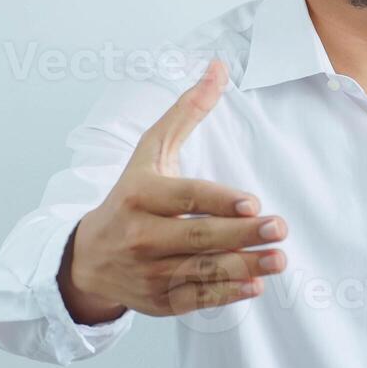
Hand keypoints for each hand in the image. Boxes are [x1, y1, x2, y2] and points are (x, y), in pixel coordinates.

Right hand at [59, 58, 287, 321]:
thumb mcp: (150, 152)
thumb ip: (186, 112)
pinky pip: (195, 298)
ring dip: (243, 267)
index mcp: (139, 194)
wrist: (88, 257)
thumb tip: (219, 67)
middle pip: (198, 236)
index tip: (252, 203)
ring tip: (278, 259)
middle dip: (241, 234)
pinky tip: (254, 286)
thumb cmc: (130, 196)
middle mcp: (140, 235)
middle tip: (278, 228)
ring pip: (201, 270)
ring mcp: (149, 271)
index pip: (185, 197)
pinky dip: (225, 294)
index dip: (219, 201)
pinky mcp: (158, 301)